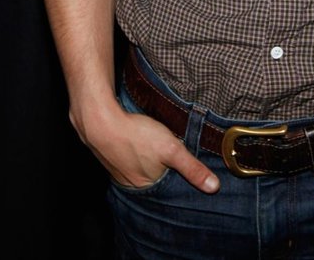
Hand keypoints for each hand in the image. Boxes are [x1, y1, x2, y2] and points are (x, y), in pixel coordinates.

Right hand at [78, 104, 219, 193]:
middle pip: (153, 181)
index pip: (167, 192)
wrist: (99, 120)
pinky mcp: (111, 156)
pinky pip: (129, 159)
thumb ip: (193, 168)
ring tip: (156, 152)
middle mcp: (130, 184)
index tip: (186, 176)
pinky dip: (136, 154)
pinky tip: (139, 144)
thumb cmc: (136, 135)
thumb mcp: (172, 149)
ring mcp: (118, 170)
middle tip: (171, 161)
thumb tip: (214, 187)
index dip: (177, 183)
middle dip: (163, 173)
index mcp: (145, 188)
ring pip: (140, 169)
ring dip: (149, 163)